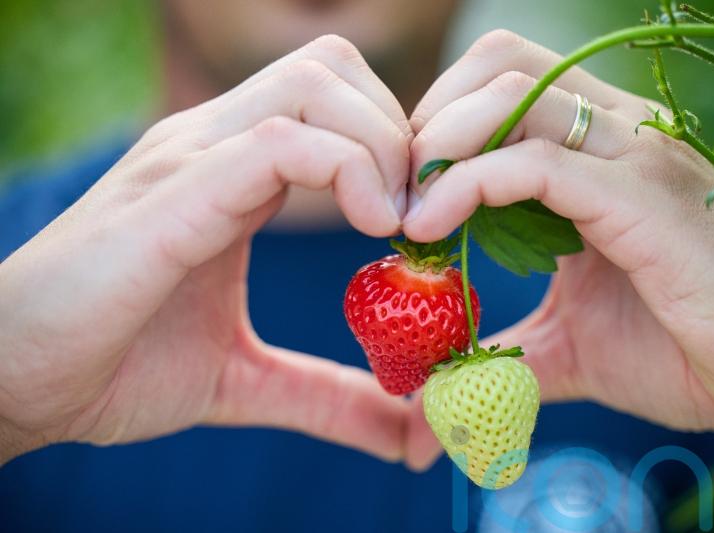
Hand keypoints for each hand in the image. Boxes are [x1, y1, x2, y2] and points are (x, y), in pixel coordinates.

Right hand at [0, 35, 413, 463]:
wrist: (16, 381)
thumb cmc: (117, 365)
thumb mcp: (243, 380)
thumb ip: (326, 395)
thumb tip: (401, 434)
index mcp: (231, 172)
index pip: (333, 97)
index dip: (394, 144)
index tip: (420, 219)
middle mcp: (211, 145)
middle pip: (332, 68)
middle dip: (397, 132)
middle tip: (414, 215)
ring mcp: (190, 160)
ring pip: (315, 84)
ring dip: (381, 145)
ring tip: (393, 224)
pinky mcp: (173, 195)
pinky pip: (278, 143)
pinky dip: (345, 170)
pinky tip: (371, 227)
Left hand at [403, 30, 713, 469]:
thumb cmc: (681, 349)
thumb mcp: (566, 345)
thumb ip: (501, 352)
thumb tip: (431, 397)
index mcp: (595, 155)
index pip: (497, 87)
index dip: (436, 126)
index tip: (401, 192)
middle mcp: (615, 135)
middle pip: (497, 66)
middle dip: (429, 119)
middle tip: (399, 192)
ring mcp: (632, 158)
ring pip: (510, 95)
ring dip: (438, 143)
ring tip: (408, 210)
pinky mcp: (640, 197)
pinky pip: (533, 163)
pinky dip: (467, 184)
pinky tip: (429, 227)